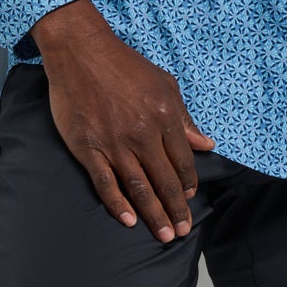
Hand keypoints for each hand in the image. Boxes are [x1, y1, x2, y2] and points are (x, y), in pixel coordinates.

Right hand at [28, 0, 217, 243]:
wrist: (81, 51)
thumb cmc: (124, 65)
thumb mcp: (164, 84)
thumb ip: (184, 118)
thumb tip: (205, 143)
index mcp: (164, 117)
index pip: (182, 161)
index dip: (187, 184)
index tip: (189, 199)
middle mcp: (142, 134)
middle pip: (164, 180)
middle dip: (176, 210)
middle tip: (182, 231)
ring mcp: (114, 143)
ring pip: (139, 187)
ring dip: (153, 214)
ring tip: (164, 235)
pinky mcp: (88, 148)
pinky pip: (105, 183)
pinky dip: (118, 204)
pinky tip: (128, 220)